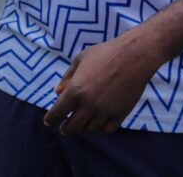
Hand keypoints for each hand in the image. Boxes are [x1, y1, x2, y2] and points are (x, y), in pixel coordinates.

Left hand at [43, 34, 163, 134]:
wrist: (134, 56)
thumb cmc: (105, 53)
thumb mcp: (80, 59)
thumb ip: (67, 77)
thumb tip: (57, 92)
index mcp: (76, 90)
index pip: (58, 112)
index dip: (51, 119)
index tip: (49, 122)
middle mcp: (89, 104)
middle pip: (72, 126)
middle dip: (66, 128)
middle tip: (64, 128)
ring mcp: (105, 111)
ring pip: (89, 129)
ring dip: (82, 128)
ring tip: (80, 125)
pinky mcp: (120, 114)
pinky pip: (106, 129)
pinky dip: (99, 128)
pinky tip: (96, 124)